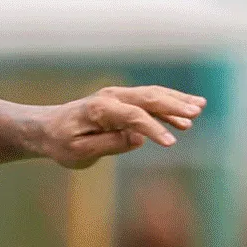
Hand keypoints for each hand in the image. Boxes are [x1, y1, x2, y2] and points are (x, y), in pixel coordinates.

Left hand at [37, 85, 205, 168]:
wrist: (47, 128)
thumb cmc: (61, 143)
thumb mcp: (79, 152)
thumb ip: (108, 144)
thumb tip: (138, 138)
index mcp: (98, 110)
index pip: (132, 117)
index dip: (153, 129)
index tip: (170, 143)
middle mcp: (110, 97)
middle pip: (147, 98)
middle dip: (173, 105)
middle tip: (195, 114)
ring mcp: (118, 96)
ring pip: (153, 95)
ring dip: (177, 101)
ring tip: (199, 108)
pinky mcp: (123, 100)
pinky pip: (151, 99)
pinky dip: (171, 103)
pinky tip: (189, 110)